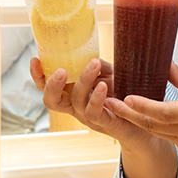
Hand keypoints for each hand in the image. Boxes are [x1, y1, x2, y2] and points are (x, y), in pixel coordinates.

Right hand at [29, 57, 151, 149]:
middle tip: (60, 70)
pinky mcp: (104, 122)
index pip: (48, 87)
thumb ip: (96, 66)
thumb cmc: (122, 95)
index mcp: (72, 94)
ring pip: (76, 102)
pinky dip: (96, 98)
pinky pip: (94, 112)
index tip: (35, 59)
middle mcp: (76, 107)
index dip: (38, 76)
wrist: (142, 120)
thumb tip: (88, 55)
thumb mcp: (108, 75)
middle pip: (52, 101)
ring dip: (83, 81)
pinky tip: (102, 85)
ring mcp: (89, 117)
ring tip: (93, 64)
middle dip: (52, 85)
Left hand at [112, 63, 177, 177]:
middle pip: (151, 125)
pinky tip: (138, 117)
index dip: (142, 105)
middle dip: (128, 114)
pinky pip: (163, 136)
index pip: (163, 111)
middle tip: (108, 102)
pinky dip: (149, 126)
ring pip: (154, 132)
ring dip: (135, 121)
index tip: (125, 96)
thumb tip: (164, 62)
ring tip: (117, 107)